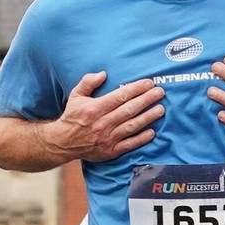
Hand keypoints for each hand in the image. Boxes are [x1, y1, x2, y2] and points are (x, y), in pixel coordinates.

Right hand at [47, 71, 163, 163]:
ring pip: (132, 126)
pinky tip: (152, 131)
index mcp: (95, 108)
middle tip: (160, 92)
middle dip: (147, 100)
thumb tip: (103, 74)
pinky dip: (141, 138)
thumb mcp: (76, 96)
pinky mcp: (111, 150)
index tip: (149, 83)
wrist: (63, 142)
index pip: (121, 96)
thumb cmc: (72, 117)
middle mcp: (103, 123)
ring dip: (148, 117)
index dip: (137, 89)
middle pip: (130, 109)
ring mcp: (108, 138)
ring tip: (161, 109)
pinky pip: (129, 144)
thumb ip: (88, 82)